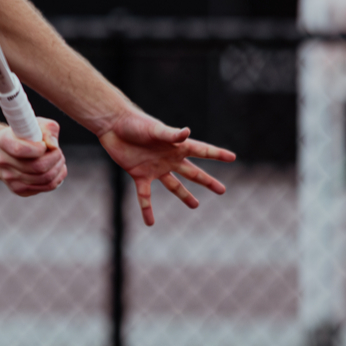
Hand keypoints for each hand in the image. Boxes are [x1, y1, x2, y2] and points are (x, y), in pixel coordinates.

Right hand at [0, 118, 65, 196]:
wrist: (11, 151)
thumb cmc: (27, 135)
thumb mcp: (36, 124)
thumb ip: (47, 129)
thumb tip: (53, 146)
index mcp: (2, 140)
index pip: (20, 150)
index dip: (39, 149)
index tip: (45, 145)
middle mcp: (2, 161)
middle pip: (37, 167)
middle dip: (55, 158)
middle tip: (58, 152)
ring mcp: (9, 178)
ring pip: (45, 179)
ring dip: (58, 168)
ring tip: (58, 159)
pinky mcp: (18, 189)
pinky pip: (46, 187)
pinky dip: (57, 177)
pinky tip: (56, 169)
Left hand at [98, 113, 234, 225]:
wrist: (113, 126)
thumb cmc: (135, 123)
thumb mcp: (154, 129)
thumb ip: (171, 134)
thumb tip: (187, 132)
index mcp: (177, 146)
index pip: (202, 151)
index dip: (217, 154)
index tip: (233, 157)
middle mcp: (169, 158)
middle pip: (192, 172)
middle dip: (207, 181)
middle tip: (222, 190)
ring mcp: (155, 168)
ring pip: (173, 185)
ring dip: (184, 195)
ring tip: (196, 205)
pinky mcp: (139, 175)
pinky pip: (145, 196)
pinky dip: (147, 209)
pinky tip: (150, 223)